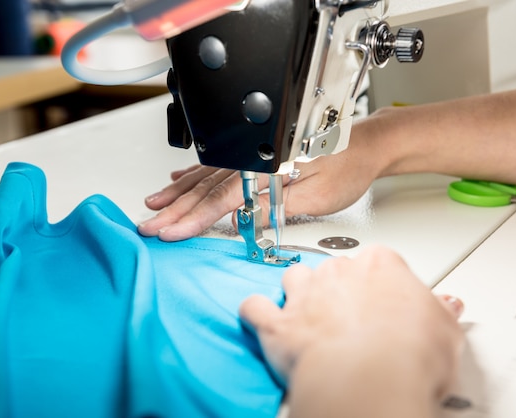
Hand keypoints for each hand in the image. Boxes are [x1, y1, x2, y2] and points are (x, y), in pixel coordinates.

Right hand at [137, 116, 383, 240]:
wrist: (366, 143)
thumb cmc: (347, 167)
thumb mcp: (317, 195)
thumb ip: (276, 206)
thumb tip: (241, 219)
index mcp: (266, 167)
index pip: (221, 198)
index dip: (192, 218)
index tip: (171, 232)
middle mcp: (254, 158)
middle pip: (205, 187)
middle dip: (174, 209)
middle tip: (149, 226)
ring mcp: (252, 154)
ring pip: (205, 176)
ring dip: (178, 192)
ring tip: (154, 205)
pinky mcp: (256, 154)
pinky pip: (216, 165)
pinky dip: (194, 174)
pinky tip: (178, 179)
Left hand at [239, 246, 463, 416]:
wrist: (370, 378)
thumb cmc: (408, 353)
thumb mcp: (445, 330)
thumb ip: (442, 312)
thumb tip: (448, 307)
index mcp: (380, 264)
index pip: (377, 263)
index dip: (379, 283)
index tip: (382, 299)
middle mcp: (338, 272)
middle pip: (333, 269)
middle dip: (338, 287)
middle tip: (349, 312)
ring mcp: (304, 296)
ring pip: (293, 278)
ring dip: (296, 291)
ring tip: (305, 308)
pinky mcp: (278, 324)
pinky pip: (255, 307)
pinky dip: (256, 312)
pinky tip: (261, 316)